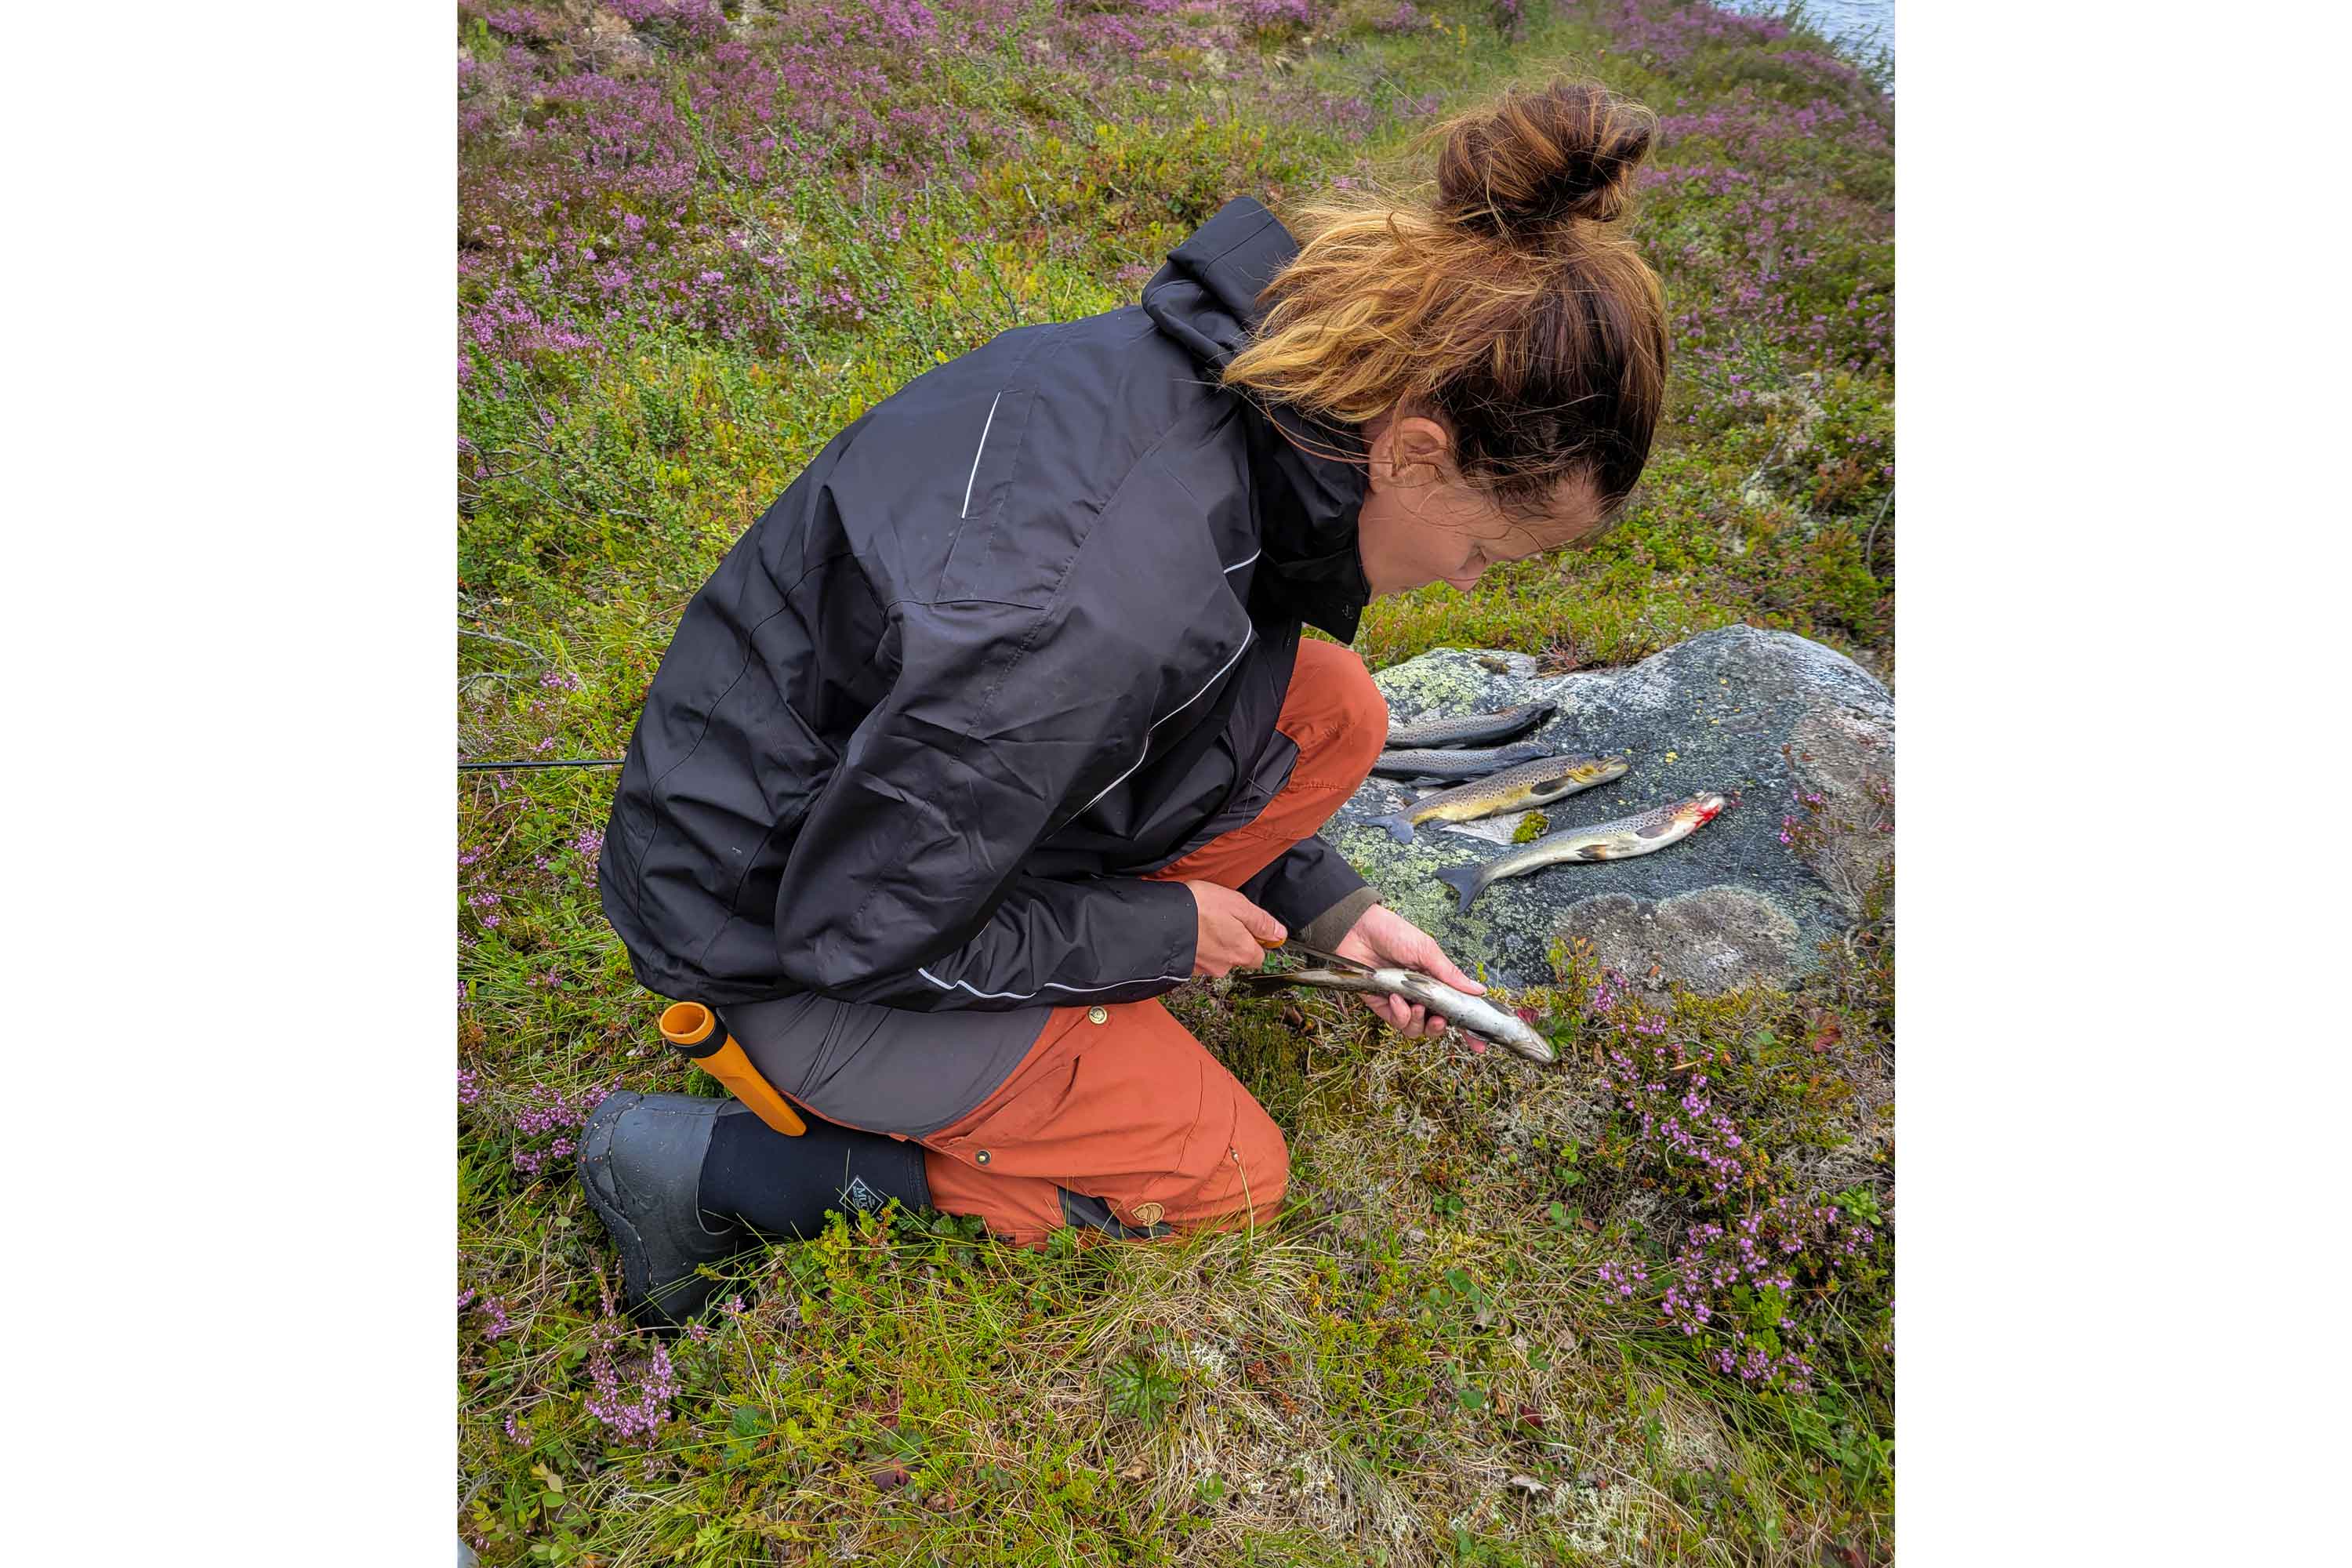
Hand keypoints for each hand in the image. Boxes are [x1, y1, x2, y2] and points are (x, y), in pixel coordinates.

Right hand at [1183, 881, 1285, 977]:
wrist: (1159, 918)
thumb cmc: (1199, 908)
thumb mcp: (1238, 905)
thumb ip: (1261, 922)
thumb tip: (1279, 933)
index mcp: (1242, 951)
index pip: (1259, 955)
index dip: (1255, 939)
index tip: (1246, 924)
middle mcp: (1225, 966)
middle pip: (1237, 957)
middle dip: (1232, 940)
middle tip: (1221, 918)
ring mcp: (1204, 969)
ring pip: (1217, 957)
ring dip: (1213, 943)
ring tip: (1202, 922)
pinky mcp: (1186, 967)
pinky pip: (1198, 958)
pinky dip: (1196, 946)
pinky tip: (1191, 931)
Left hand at [1332, 903, 1484, 1037]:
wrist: (1358, 929)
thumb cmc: (1393, 933)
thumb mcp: (1426, 950)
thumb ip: (1449, 974)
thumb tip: (1478, 990)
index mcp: (1436, 982)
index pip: (1455, 1009)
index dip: (1468, 1029)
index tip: (1480, 1045)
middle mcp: (1420, 995)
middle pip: (1436, 1026)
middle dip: (1439, 1028)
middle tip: (1439, 1020)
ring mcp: (1401, 1001)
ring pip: (1416, 1029)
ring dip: (1418, 1021)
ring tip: (1415, 1006)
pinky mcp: (1381, 1005)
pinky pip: (1396, 1022)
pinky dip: (1399, 1014)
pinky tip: (1396, 998)